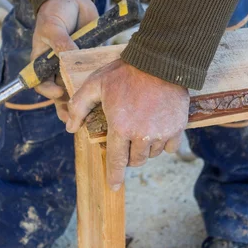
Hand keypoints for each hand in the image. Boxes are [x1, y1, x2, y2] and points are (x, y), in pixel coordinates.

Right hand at [31, 0, 98, 121]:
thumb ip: (61, 42)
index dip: (49, 92)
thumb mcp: (53, 26)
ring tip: (93, 113)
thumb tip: (70, 57)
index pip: (42, 83)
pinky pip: (94, 73)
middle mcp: (58, 67)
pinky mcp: (90, 59)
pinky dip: (98, 82)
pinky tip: (106, 92)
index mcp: (43, 61)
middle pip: (61, 92)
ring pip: (78, 86)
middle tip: (76, 120)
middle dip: (68, 107)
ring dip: (84, 99)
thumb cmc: (55, 12)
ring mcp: (75, 64)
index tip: (60, 94)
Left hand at [66, 60, 189, 189]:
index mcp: (121, 127)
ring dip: (147, 148)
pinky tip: (159, 130)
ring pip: (153, 154)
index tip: (114, 186)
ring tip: (143, 131)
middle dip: (130, 155)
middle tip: (127, 141)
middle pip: (136, 160)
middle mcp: (142, 135)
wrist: (160, 61)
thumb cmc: (125, 72)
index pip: (117, 161)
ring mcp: (162, 133)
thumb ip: (79, 106)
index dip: (114, 176)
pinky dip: (165, 143)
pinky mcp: (178, 128)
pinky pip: (171, 147)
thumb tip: (70, 127)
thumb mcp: (96, 84)